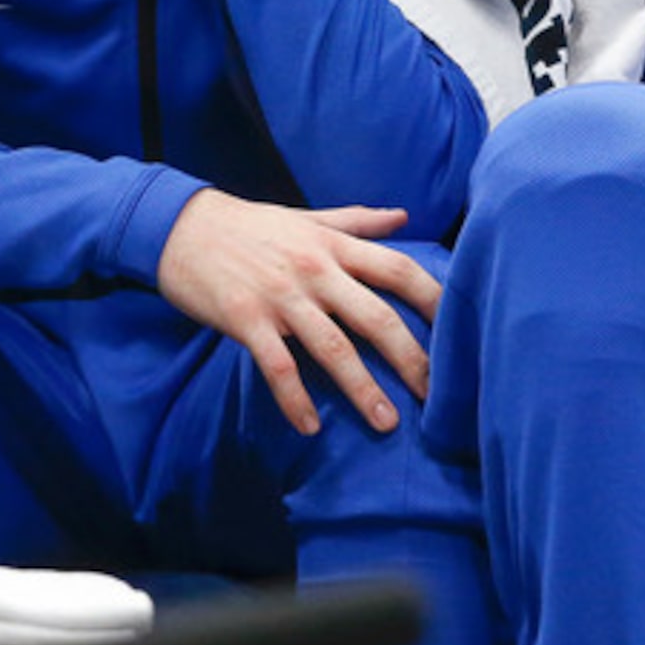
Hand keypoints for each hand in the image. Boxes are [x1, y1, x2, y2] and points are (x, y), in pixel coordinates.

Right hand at [155, 190, 440, 434]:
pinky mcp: (246, 319)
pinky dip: (295, 399)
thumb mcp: (310, 217)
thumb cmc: (253, 225)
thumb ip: (359, 221)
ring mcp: (282, 297)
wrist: (182, 227)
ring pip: (333, 348)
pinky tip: (310, 427)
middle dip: (410, 358)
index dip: (434, 298)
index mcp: (336, 246)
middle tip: (436, 395)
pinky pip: (278, 367)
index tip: (462, 328)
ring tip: (387, 422)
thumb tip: (404, 217)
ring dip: (362, 389)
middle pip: (376, 317)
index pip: (399, 269)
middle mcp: (317, 270)